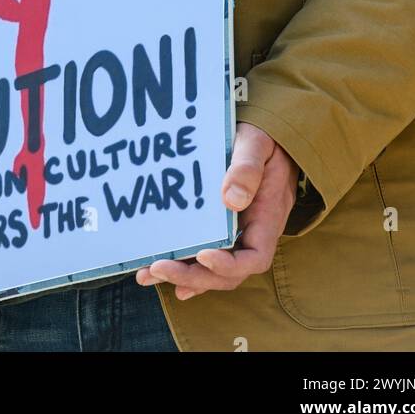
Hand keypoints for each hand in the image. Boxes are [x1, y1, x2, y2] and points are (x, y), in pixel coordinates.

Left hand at [135, 122, 298, 299]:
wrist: (263, 137)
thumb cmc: (262, 139)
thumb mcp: (257, 144)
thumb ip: (246, 169)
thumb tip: (231, 199)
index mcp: (267, 218)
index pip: (254, 258)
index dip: (229, 265)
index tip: (203, 255)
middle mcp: (251, 234)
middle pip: (227, 273)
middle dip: (193, 276)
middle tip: (159, 268)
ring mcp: (235, 234)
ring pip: (211, 268)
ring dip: (181, 275)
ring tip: (147, 275)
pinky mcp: (219, 229)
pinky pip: (203, 254)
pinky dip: (183, 266)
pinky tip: (159, 273)